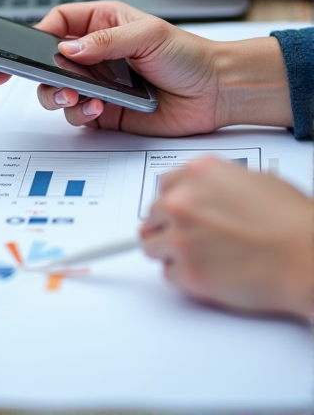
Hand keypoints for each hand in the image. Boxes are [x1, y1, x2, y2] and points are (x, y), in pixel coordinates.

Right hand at [0, 1, 291, 135]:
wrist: (215, 93)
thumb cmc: (189, 55)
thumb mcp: (148, 35)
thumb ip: (105, 42)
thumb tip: (68, 48)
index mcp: (102, 24)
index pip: (56, 24)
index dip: (34, 34)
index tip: (18, 47)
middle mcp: (94, 55)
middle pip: (47, 61)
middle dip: (38, 73)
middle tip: (38, 79)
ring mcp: (97, 84)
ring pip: (56, 91)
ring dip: (58, 95)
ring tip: (76, 97)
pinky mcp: (104, 111)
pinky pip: (77, 114)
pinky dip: (81, 114)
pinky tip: (98, 109)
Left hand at [141, 158, 312, 320]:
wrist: (311, 260)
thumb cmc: (294, 223)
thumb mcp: (254, 180)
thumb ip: (215, 185)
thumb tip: (197, 195)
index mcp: (199, 173)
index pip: (164, 185)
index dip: (175, 202)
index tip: (179, 212)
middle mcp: (182, 201)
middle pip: (153, 215)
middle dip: (170, 226)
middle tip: (193, 237)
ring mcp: (181, 237)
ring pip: (151, 245)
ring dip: (170, 251)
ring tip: (200, 255)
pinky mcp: (187, 272)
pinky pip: (167, 274)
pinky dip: (183, 276)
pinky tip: (208, 272)